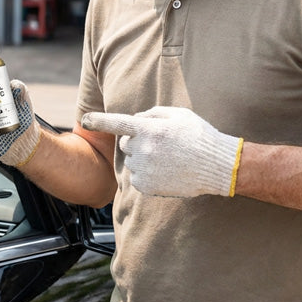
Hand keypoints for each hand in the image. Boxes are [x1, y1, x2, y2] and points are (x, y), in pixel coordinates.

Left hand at [81, 106, 242, 197]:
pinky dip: (147, 175)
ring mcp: (144, 169)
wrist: (218, 166)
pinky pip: (137, 178)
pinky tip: (167, 172)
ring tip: (169, 160)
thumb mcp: (178, 115)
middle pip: (126, 144)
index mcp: (149, 129)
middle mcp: (143, 149)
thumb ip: (152, 114)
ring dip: (143, 159)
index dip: (98, 121)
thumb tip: (135, 119)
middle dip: (136, 142)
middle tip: (161, 145)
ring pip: (132, 161)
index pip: (117, 123)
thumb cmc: (199, 137)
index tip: (84, 120)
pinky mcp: (146, 186)